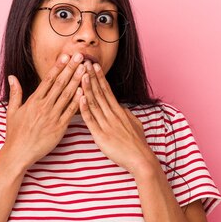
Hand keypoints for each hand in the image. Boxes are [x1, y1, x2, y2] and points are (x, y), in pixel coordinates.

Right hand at [3, 52, 85, 168]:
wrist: (19, 153)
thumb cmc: (15, 133)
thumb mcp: (12, 111)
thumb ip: (15, 93)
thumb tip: (12, 77)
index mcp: (33, 101)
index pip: (48, 80)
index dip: (58, 67)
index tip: (65, 56)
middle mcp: (43, 106)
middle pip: (60, 84)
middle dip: (71, 68)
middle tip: (80, 56)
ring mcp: (52, 117)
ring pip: (67, 95)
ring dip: (77, 80)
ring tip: (85, 69)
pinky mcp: (59, 128)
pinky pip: (70, 112)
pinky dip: (77, 101)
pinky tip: (84, 90)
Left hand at [79, 60, 157, 175]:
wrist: (141, 159)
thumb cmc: (138, 144)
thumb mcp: (135, 124)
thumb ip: (127, 115)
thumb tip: (122, 108)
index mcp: (120, 112)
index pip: (108, 91)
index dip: (100, 77)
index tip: (94, 66)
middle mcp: (113, 115)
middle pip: (100, 92)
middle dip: (92, 76)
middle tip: (85, 62)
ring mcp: (107, 124)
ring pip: (95, 102)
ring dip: (87, 88)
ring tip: (81, 74)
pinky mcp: (101, 135)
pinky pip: (91, 119)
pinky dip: (85, 108)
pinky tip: (79, 97)